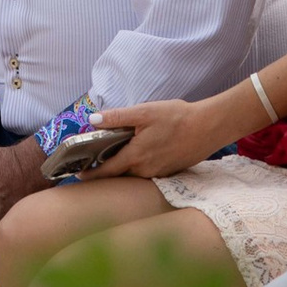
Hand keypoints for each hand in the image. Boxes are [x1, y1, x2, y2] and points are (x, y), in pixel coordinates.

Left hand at [86, 97, 227, 179]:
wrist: (209, 127)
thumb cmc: (177, 117)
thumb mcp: (145, 112)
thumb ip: (117, 117)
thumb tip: (92, 120)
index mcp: (136, 157)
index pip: (106, 171)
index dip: (91, 174)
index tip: (78, 175)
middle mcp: (145, 170)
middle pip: (119, 174)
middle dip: (105, 171)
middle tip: (92, 162)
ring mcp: (158, 173)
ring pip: (134, 174)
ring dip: (123, 167)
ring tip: (114, 155)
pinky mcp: (169, 172)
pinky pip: (147, 173)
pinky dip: (139, 166)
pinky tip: (141, 153)